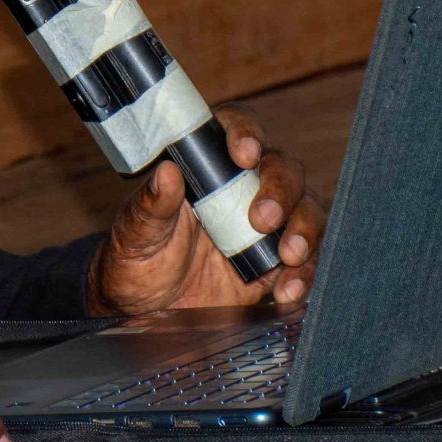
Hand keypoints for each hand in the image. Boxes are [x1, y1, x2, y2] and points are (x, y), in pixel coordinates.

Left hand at [89, 104, 325, 316]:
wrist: (145, 312)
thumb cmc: (135, 260)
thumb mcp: (135, 234)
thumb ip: (150, 205)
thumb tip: (166, 172)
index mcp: (203, 168)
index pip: (232, 130)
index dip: (245, 132)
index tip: (244, 154)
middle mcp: (239, 188)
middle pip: (281, 167)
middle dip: (281, 189)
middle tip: (263, 219)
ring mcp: (263, 225)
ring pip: (305, 208)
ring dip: (304, 228)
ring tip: (288, 255)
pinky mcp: (275, 262)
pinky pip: (306, 259)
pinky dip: (304, 273)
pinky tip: (287, 290)